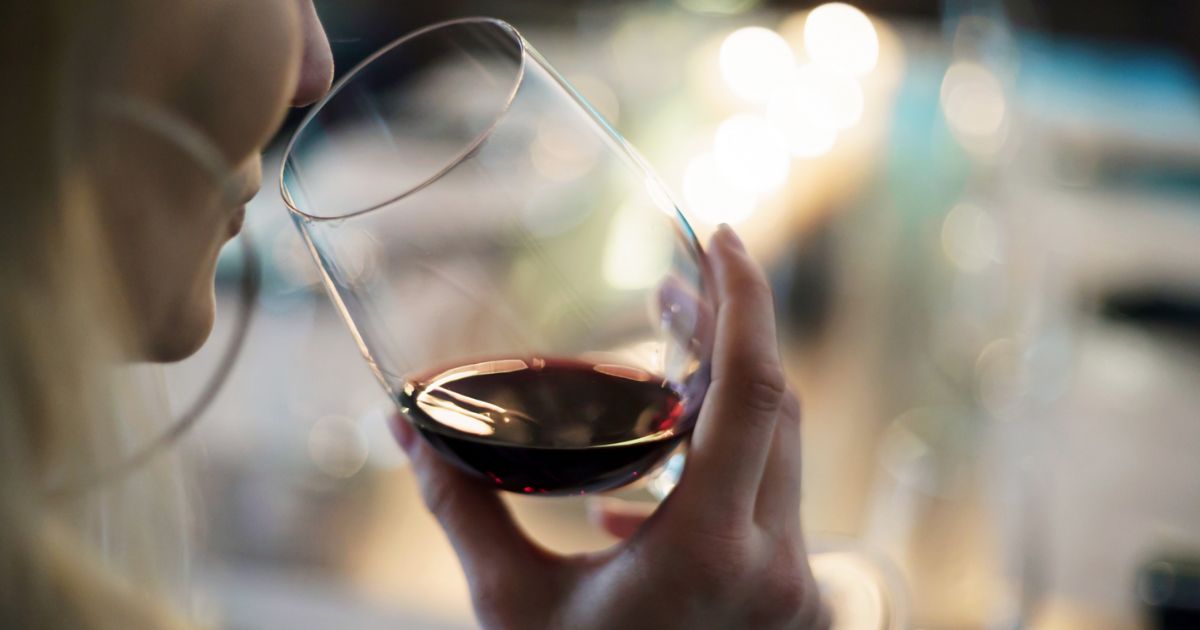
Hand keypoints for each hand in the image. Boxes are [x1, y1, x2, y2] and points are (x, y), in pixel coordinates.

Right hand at [391, 225, 828, 628]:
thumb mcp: (509, 606)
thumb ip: (462, 505)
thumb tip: (400, 419)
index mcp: (716, 553)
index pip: (756, 390)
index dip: (745, 299)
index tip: (720, 233)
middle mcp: (776, 563)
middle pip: (773, 408)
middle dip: (723, 335)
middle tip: (663, 292)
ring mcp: (791, 586)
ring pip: (775, 453)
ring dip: (723, 398)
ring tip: (656, 365)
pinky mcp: (784, 602)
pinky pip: (763, 503)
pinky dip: (714, 468)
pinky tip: (637, 491)